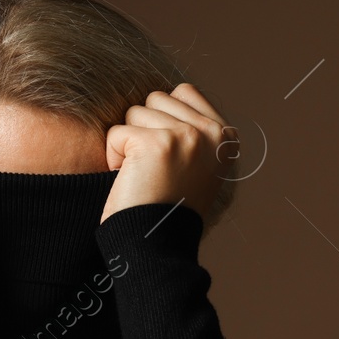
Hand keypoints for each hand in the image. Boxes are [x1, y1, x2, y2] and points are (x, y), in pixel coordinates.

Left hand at [100, 83, 228, 224]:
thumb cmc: (169, 208)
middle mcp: (211, 133)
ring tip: (144, 176)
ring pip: (135, 113)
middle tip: (154, 171)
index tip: (168, 158)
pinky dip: (113, 157)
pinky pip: (116, 133)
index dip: (163, 121)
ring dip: (129, 144)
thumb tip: (170, 95)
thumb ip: (193, 130)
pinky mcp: (156, 144)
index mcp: (225, 136)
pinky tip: (130, 181)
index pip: (183, 92)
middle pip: (156, 99)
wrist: (158, 246)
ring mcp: (186, 136)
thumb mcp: (198, 165)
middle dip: (145, 131)